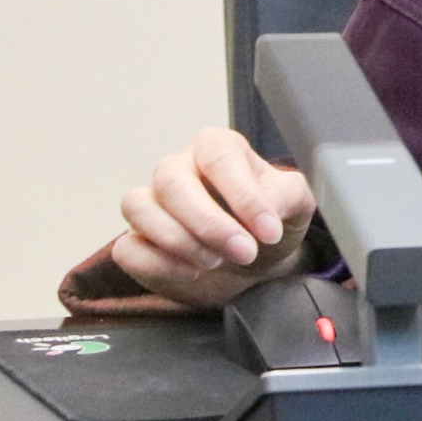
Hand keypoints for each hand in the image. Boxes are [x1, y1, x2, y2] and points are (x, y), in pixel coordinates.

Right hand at [110, 127, 317, 308]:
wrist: (257, 266)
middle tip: (244, 252)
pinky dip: (159, 264)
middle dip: (210, 224)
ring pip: (139, 208)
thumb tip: (268, 208)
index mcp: (217, 148)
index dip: (242, 194)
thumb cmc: (270, 225)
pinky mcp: (135, 242)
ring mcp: (151, 204)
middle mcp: (178, 168)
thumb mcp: (294, 204)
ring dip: (180, 241)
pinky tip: (192, 272)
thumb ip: (286, 196)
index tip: (268, 231)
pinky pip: (127, 249)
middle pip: (172, 181)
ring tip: (216, 260)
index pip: (219, 156)